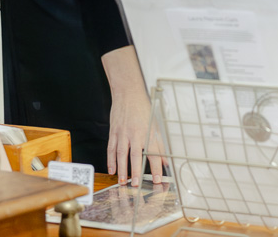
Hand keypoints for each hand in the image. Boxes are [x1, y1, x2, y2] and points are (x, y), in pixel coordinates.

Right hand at [101, 46, 162, 185]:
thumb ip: (159, 144)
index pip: (153, 153)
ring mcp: (123, 133)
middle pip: (136, 156)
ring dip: (122, 169)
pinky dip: (111, 160)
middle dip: (136, 172)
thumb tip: (166, 161)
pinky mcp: (114, 132)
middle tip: (136, 185)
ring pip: (121, 154)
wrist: (128, 94)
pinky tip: (112, 170)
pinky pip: (111, 149)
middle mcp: (135, 134)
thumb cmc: (143, 109)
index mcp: (148, 132)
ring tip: (123, 182)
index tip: (157, 180)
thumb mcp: (155, 125)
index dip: (155, 168)